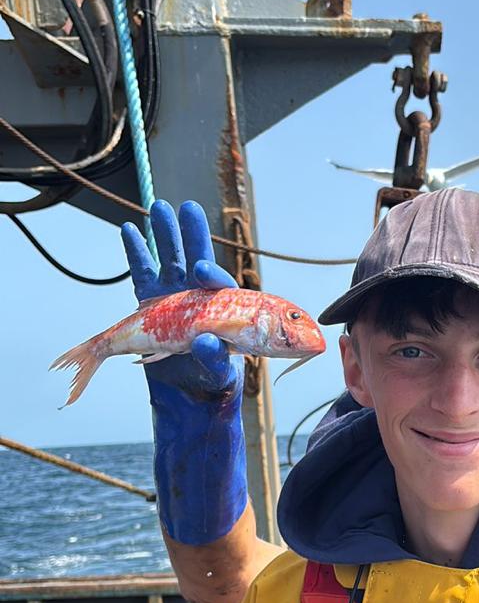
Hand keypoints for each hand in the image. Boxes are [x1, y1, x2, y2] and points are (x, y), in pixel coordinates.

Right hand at [122, 199, 240, 398]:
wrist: (187, 394)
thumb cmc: (211, 380)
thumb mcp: (218, 374)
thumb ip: (214, 358)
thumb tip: (205, 341)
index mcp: (224, 308)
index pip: (220, 285)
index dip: (212, 274)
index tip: (202, 269)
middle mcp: (200, 296)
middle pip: (197, 258)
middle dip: (192, 234)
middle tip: (187, 209)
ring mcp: (174, 295)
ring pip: (169, 259)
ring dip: (164, 234)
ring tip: (159, 208)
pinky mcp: (151, 303)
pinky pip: (143, 274)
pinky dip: (136, 253)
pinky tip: (130, 230)